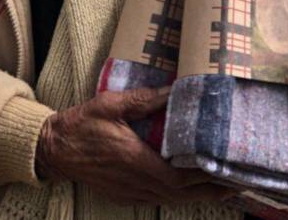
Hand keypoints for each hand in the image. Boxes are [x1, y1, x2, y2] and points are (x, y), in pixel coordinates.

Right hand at [35, 87, 234, 205]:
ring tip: (219, 188)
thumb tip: (175, 90)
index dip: (203, 177)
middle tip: (234, 184)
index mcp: (134, 159)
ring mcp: (128, 191)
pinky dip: (176, 195)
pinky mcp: (123, 195)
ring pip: (169, 199)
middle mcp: (135, 181)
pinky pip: (156, 198)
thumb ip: (145, 100)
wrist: (53, 149)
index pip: (178, 176)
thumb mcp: (111, 105)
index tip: (225, 170)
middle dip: (209, 190)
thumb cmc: (81, 125)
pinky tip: (187, 189)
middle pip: (180, 193)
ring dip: (195, 195)